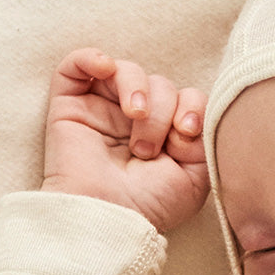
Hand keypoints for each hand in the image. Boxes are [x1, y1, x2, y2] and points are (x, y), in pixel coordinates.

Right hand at [41, 49, 209, 233]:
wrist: (108, 217)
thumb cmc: (150, 204)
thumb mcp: (196, 177)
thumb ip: (205, 139)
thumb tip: (190, 112)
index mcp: (165, 133)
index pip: (186, 97)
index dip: (192, 106)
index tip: (186, 132)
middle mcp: (135, 118)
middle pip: (161, 83)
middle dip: (165, 109)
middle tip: (150, 148)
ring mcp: (102, 109)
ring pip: (127, 70)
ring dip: (139, 90)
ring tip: (136, 118)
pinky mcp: (70, 104)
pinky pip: (76, 64)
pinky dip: (92, 57)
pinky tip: (106, 68)